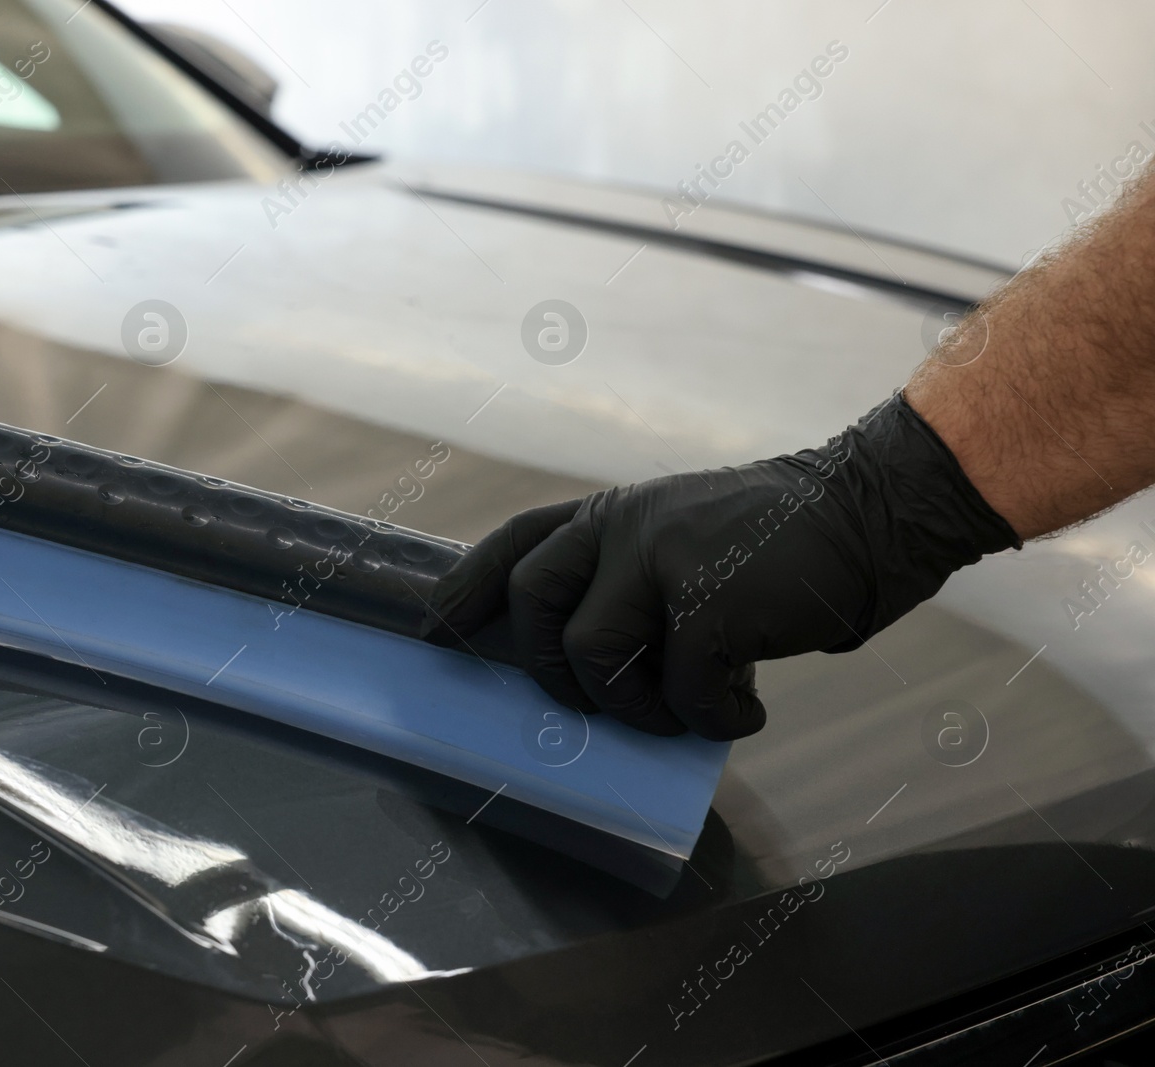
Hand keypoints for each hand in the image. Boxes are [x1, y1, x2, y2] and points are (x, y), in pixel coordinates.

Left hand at [420, 395, 1018, 739]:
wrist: (875, 509)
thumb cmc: (781, 543)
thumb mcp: (688, 535)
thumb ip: (633, 577)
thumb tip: (587, 663)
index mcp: (616, 513)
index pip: (518, 540)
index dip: (467, 586)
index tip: (437, 628)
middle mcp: (627, 525)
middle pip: (534, 601)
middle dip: (551, 670)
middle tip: (598, 704)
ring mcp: (665, 558)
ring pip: (596, 657)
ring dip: (637, 707)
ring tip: (687, 708)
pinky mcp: (712, 602)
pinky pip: (682, 691)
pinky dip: (716, 718)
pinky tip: (749, 709)